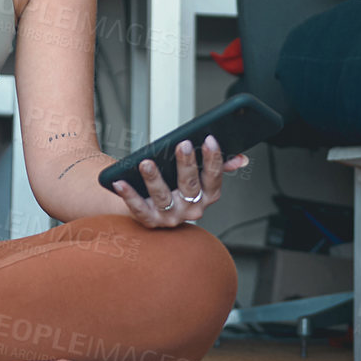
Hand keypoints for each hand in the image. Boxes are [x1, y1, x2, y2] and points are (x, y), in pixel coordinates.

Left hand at [108, 136, 248, 228]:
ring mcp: (170, 217)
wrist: (154, 209)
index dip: (213, 159)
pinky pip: (138, 209)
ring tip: (146, 163)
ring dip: (154, 179)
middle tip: (182, 144)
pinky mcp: (149, 221)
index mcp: (207, 197)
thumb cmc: (177, 186)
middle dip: (187, 164)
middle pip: (190, 185)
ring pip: (163, 197)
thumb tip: (241, 158)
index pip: (214, 178)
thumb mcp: (201, 177)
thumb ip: (218, 167)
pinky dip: (129, 195)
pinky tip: (120, 181)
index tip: (209, 139)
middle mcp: (191, 209)